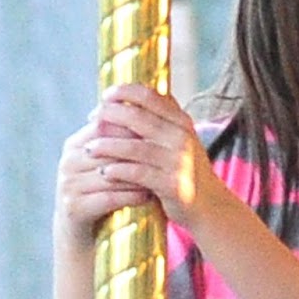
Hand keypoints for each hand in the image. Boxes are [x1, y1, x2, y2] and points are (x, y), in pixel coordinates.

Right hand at [52, 96, 155, 253]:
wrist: (82, 230)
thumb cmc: (103, 190)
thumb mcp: (108, 163)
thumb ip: (120, 140)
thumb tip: (152, 109)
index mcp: (75, 144)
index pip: (103, 125)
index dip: (130, 126)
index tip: (158, 129)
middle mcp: (68, 161)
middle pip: (106, 148)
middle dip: (136, 149)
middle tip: (164, 150)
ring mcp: (69, 185)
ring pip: (109, 174)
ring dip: (137, 174)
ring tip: (161, 174)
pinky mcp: (74, 208)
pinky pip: (108, 198)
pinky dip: (130, 196)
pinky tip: (149, 195)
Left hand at [81, 83, 227, 233]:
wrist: (210, 206)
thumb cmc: (187, 171)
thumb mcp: (181, 140)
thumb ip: (162, 120)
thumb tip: (133, 97)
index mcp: (182, 122)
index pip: (150, 96)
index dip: (125, 92)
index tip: (105, 95)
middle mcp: (182, 138)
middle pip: (138, 118)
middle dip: (109, 116)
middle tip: (91, 120)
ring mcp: (178, 161)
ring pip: (134, 147)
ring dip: (107, 146)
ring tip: (88, 148)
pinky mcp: (171, 184)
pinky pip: (137, 174)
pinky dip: (118, 171)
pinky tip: (104, 172)